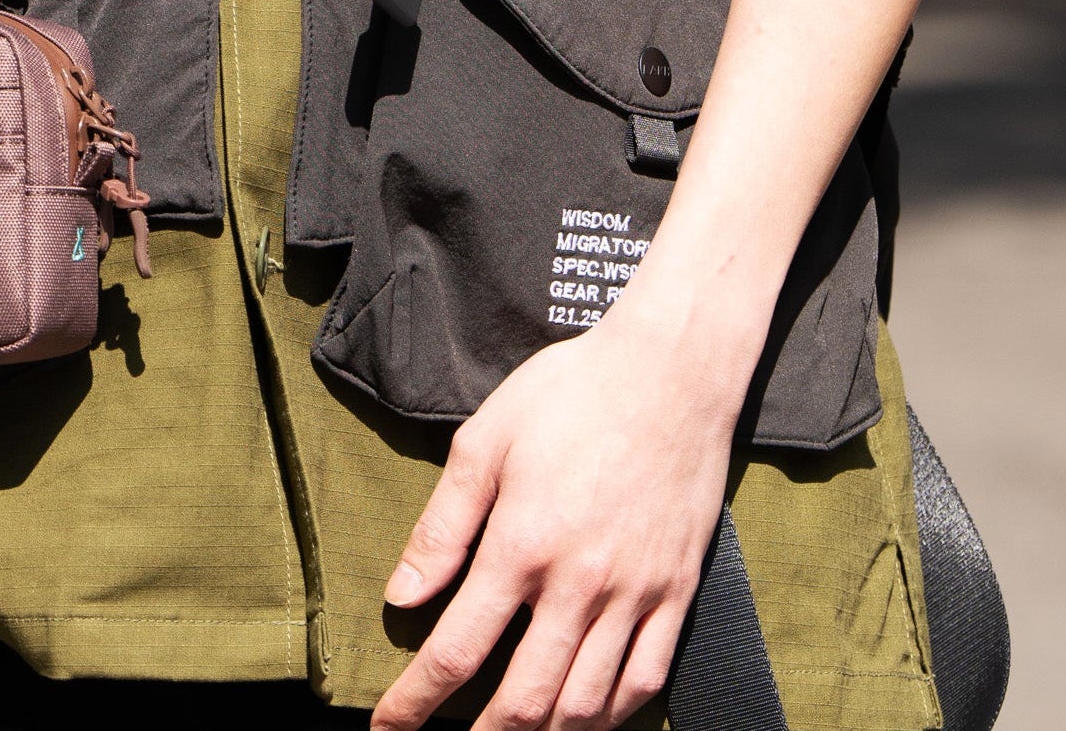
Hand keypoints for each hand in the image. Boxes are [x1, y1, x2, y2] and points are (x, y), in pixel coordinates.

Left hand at [373, 305, 735, 728]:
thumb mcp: (487, 439)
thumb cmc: (571, 393)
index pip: (456, 652)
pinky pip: (645, 681)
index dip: (415, 703)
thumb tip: (403, 596)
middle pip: (523, 700)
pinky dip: (611, 716)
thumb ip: (443, 525)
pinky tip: (585, 719)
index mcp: (522, 543)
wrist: (671, 370)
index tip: (389, 727)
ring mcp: (634, 592)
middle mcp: (579, 582)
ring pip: (585, 705)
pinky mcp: (676, 591)